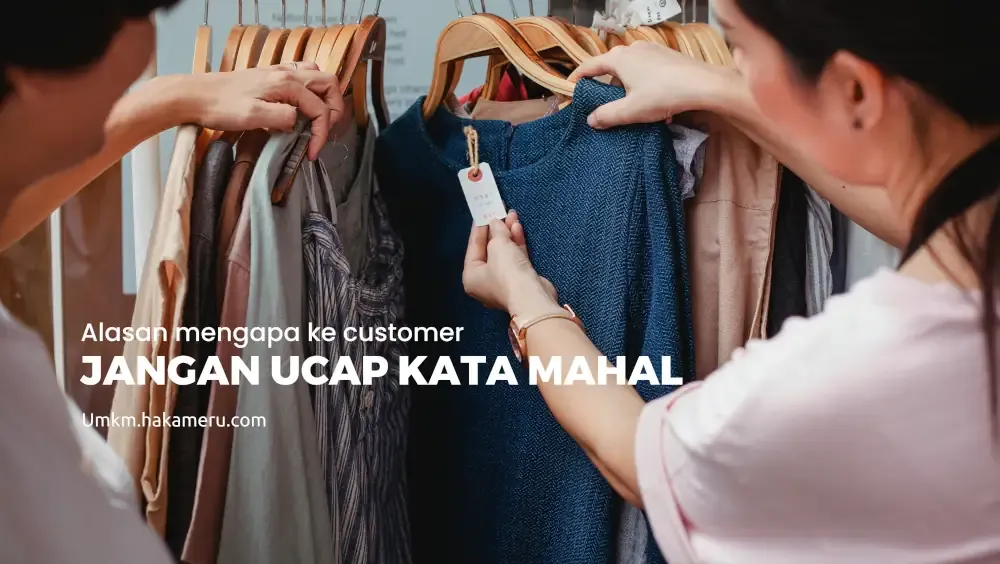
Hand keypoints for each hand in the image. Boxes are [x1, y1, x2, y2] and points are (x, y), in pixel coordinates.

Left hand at [185, 62, 344, 159]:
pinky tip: (299, 108)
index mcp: (286, 83)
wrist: (194, 95)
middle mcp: (286, 73)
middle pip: (328, 84)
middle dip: (334, 109)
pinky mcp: (270, 77)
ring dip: (324, 98)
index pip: (320, 109)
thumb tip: (299, 122)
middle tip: (324, 131)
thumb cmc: (220, 106)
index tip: (312, 153)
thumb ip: (283, 117)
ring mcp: (279, 72)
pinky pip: (302, 78)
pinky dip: (310, 92)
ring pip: (317, 78)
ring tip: (316, 120)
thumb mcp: (253, 116)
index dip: (322, 133)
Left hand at [463, 211, 559, 315]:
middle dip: (496, 230)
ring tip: (512, 216)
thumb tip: (496, 223)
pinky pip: (515, 258)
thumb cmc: (507, 274)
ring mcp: (503, 282)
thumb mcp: (498, 246)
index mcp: (471, 276)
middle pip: (489, 250)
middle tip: (499, 212)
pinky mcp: (520, 280)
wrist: (532, 297)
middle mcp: (485, 281)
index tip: (482, 213)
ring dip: (508, 235)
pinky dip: (516, 244)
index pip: (473, 247)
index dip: (479, 229)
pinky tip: (518, 228)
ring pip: (504, 253)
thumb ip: (496, 232)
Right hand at [569, 42, 736, 128]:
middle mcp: (633, 49)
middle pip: (611, 69)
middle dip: (608, 89)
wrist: (703, 85)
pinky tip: (655, 105)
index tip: (570, 88)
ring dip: (629, 90)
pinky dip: (644, 86)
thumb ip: (607, 115)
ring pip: (631, 71)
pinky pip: (647, 71)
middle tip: (605, 107)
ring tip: (635, 111)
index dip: (577, 78)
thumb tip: (591, 119)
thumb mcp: (630, 110)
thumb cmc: (663, 95)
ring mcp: (652, 50)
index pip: (589, 66)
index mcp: (619, 58)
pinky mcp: (667, 56)